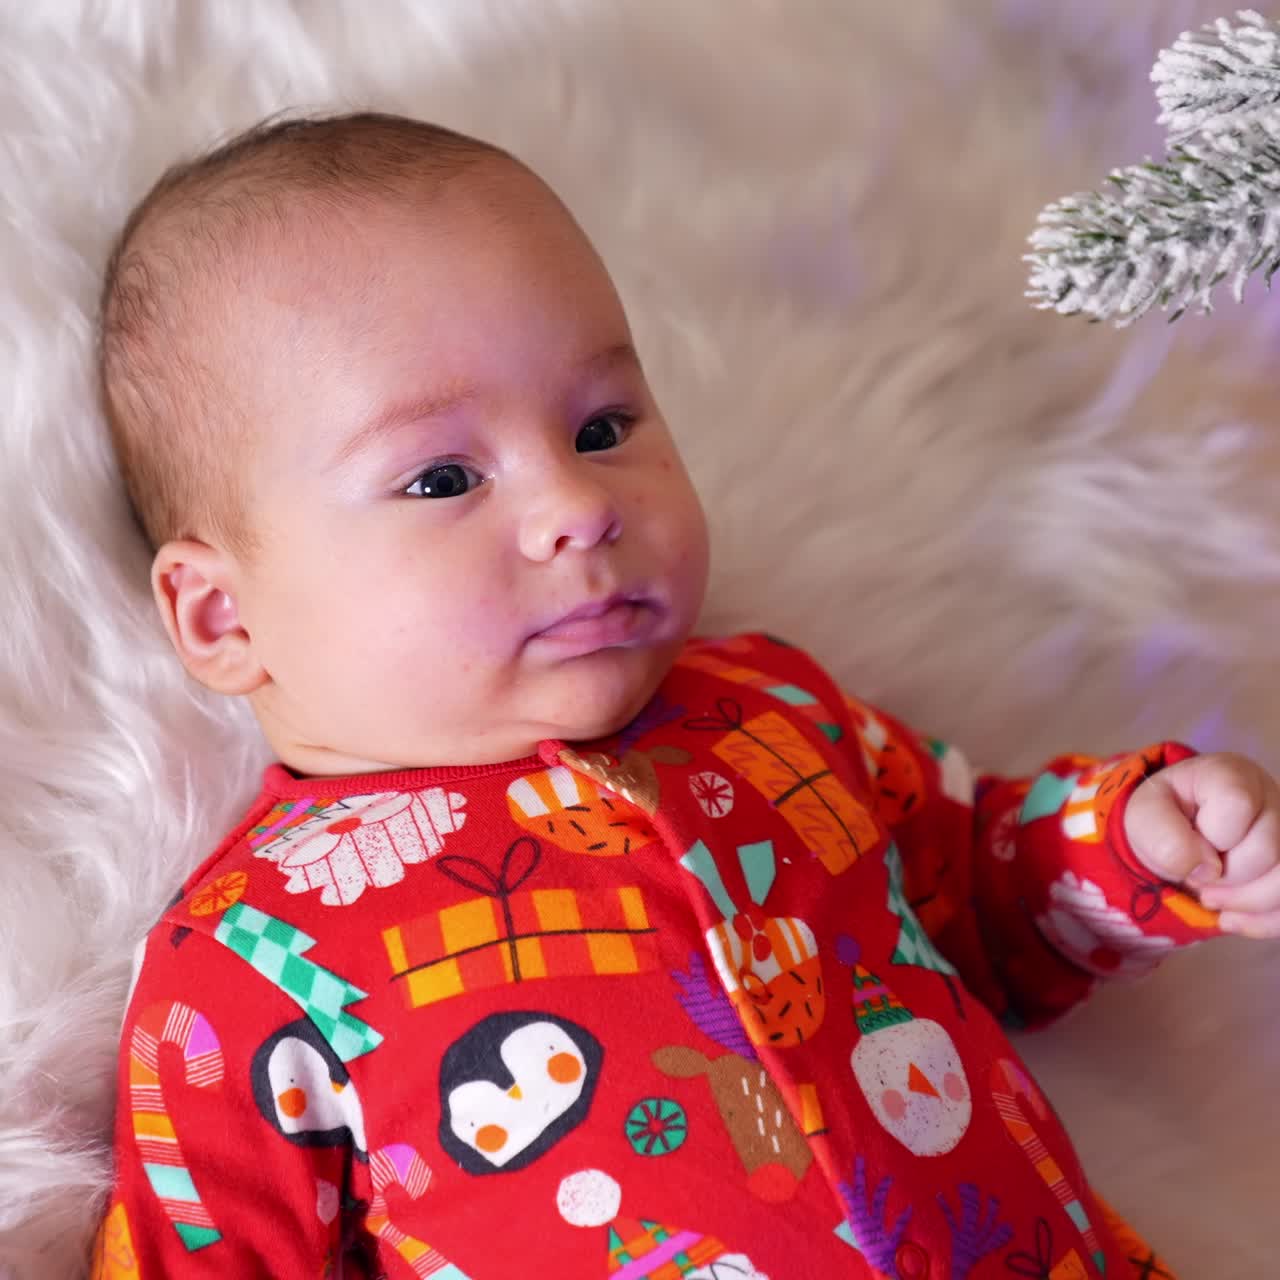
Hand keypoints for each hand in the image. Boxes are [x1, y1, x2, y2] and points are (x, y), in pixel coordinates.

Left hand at [1124, 752, 1279, 937]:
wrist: (1176, 835)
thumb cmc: (1163, 818)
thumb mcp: (1144, 818)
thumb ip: (1164, 836)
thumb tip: (1207, 869)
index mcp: (1232, 775)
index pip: (1238, 806)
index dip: (1211, 836)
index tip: (1191, 841)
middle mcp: (1273, 798)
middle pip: (1270, 850)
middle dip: (1226, 878)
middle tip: (1198, 879)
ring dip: (1247, 903)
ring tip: (1213, 899)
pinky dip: (1263, 921)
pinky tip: (1233, 918)